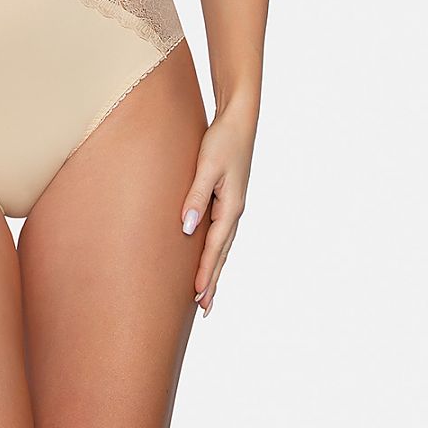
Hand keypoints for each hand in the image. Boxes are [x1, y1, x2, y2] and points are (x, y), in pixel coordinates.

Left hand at [181, 105, 255, 316]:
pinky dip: (215, 249)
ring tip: (206, 292)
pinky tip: (209, 255)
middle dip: (213, 280)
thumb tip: (188, 228)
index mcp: (231, 206)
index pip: (215, 247)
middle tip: (204, 308)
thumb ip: (196, 196)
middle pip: (222, 252)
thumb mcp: (207, 166)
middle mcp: (234, 210)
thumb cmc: (222, 140)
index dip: (206, 272)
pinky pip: (220, 231)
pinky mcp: (227, 197)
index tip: (197, 295)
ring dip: (215, 268)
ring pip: (222, 244)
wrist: (239, 119)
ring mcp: (232, 205)